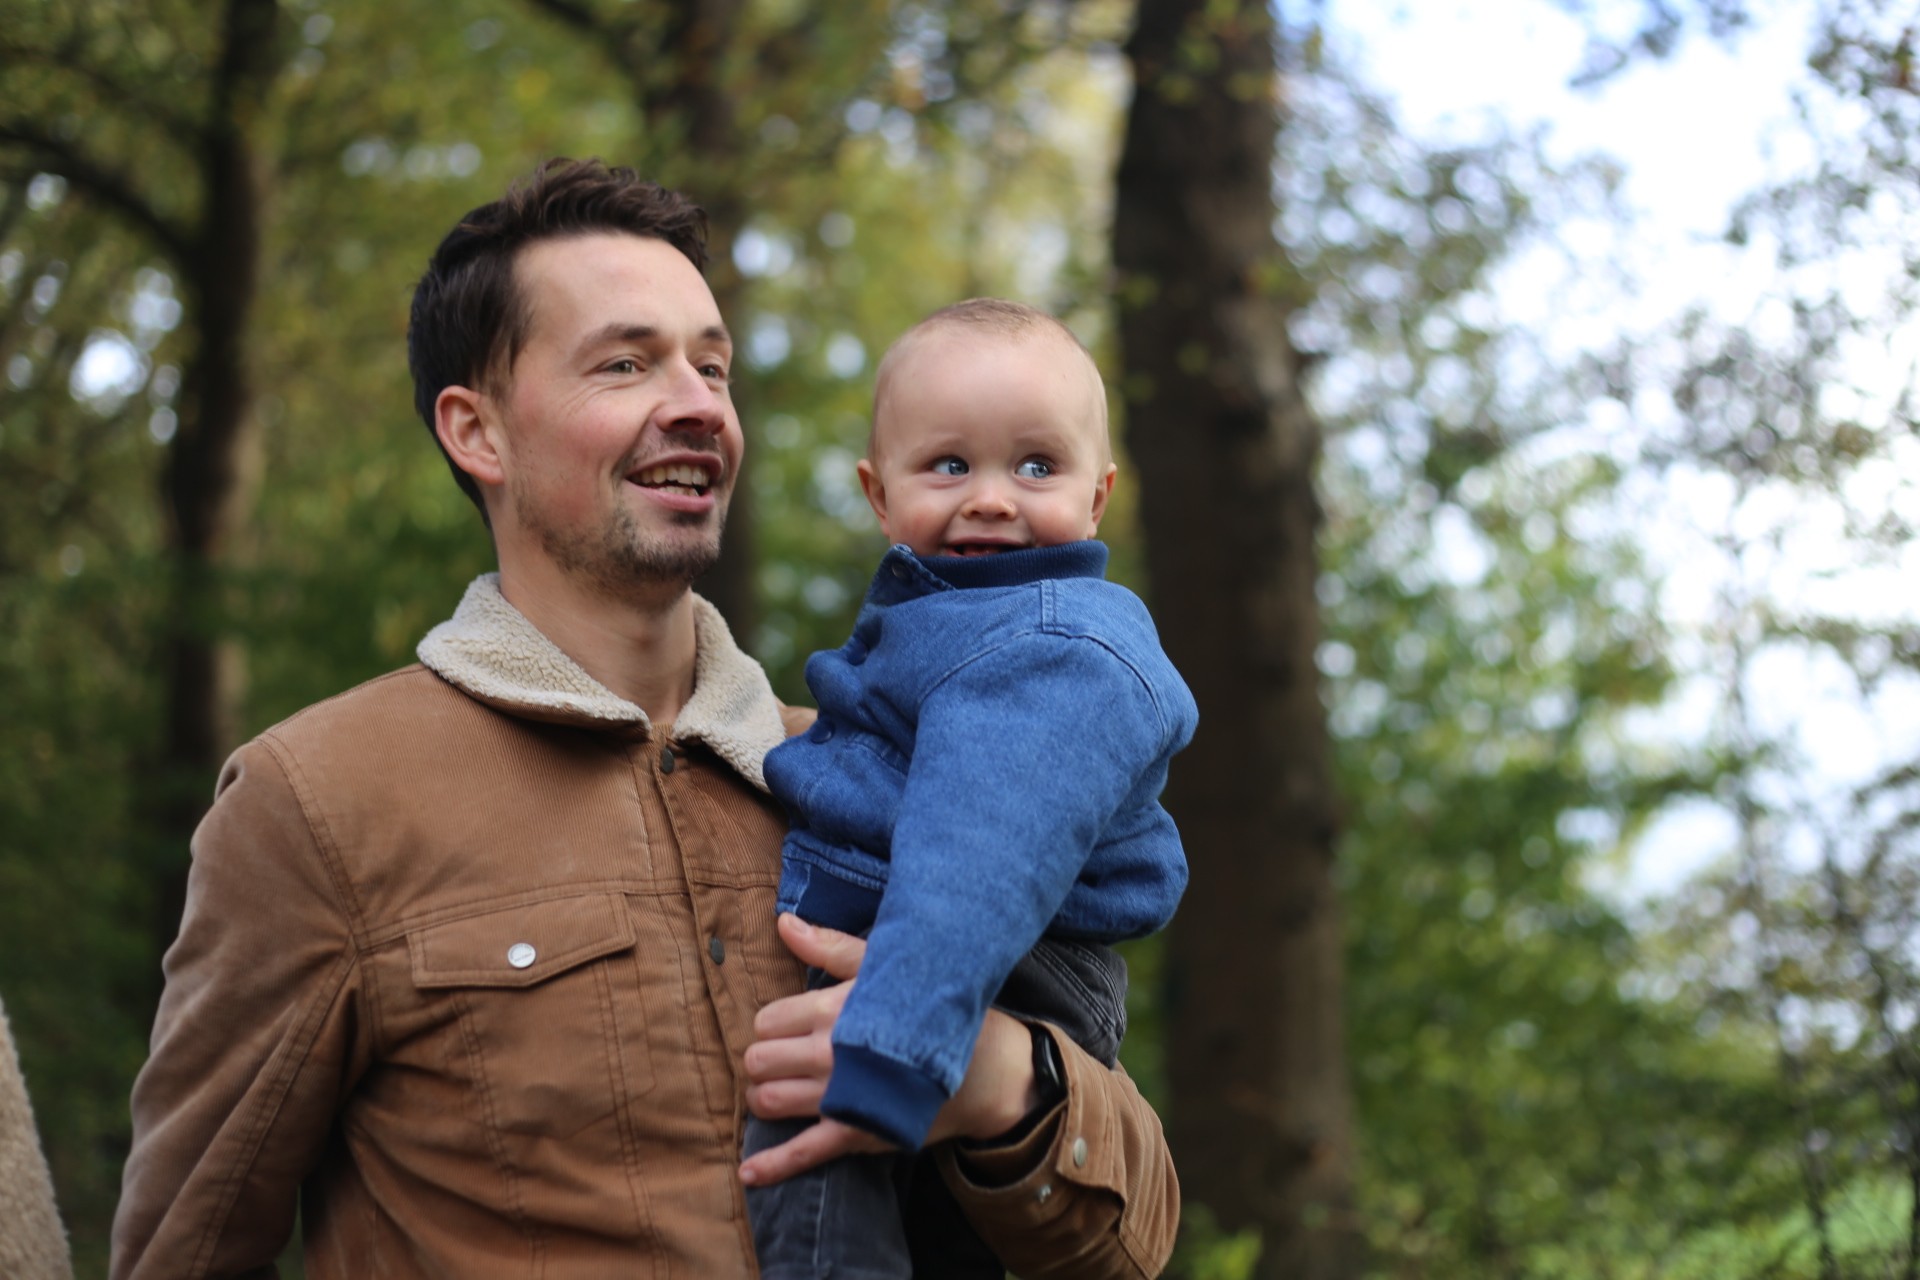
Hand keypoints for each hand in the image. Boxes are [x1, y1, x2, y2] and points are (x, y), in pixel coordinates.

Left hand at [737, 915, 1042, 1185]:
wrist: (987, 1067)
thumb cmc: (930, 1010)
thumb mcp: (884, 967)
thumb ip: (829, 947)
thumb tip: (782, 922)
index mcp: (832, 1010)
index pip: (768, 1021)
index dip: (774, 1025)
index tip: (790, 1027)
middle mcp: (829, 1055)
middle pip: (760, 1061)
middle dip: (765, 1061)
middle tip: (783, 1059)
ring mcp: (840, 1098)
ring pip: (769, 1102)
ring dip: (765, 1098)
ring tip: (778, 1090)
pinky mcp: (857, 1134)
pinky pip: (804, 1152)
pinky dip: (772, 1165)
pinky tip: (749, 1172)